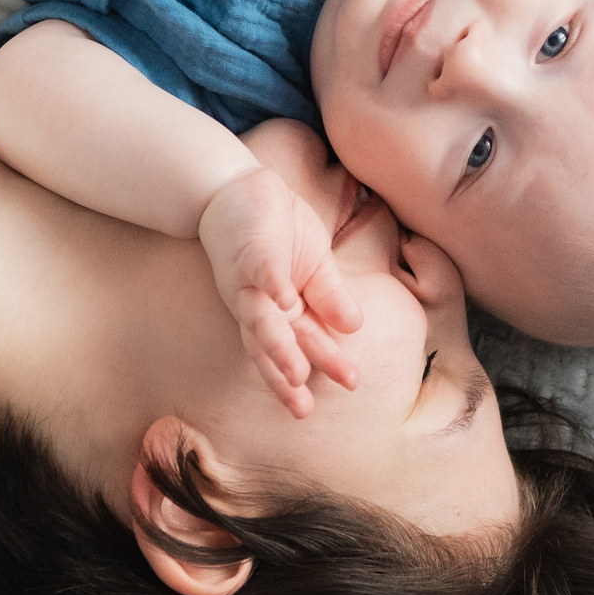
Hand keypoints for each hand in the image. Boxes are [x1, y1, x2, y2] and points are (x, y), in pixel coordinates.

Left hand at [199, 167, 363, 416]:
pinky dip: (272, 285)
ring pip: (261, 320)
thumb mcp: (316, 263)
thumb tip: (355, 327)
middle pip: (278, 343)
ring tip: (297, 373)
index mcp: (285, 308)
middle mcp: (260, 304)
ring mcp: (248, 282)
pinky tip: (287, 298)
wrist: (238, 188)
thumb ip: (331, 296)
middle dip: (293, 372)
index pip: (307, 340)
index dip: (326, 363)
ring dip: (278, 346)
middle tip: (307, 406)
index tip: (351, 384)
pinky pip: (261, 269)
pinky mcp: (246, 251)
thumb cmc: (277, 229)